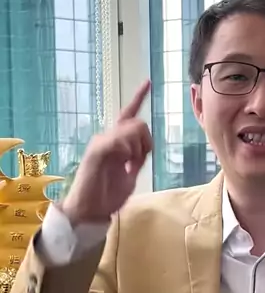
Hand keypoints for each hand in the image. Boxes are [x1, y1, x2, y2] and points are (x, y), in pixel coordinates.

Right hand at [61, 80, 152, 225]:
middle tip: (139, 162)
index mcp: (117, 143)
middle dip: (147, 142)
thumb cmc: (107, 196)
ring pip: (132, 129)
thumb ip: (138, 160)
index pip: (128, 115)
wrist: (89, 210)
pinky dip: (127, 150)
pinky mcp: (97, 150)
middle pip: (138, 123)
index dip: (138, 98)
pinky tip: (124, 162)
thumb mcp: (130, 176)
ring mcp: (101, 142)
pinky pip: (119, 140)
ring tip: (129, 165)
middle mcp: (108, 137)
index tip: (147, 81)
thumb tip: (145, 150)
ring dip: (138, 148)